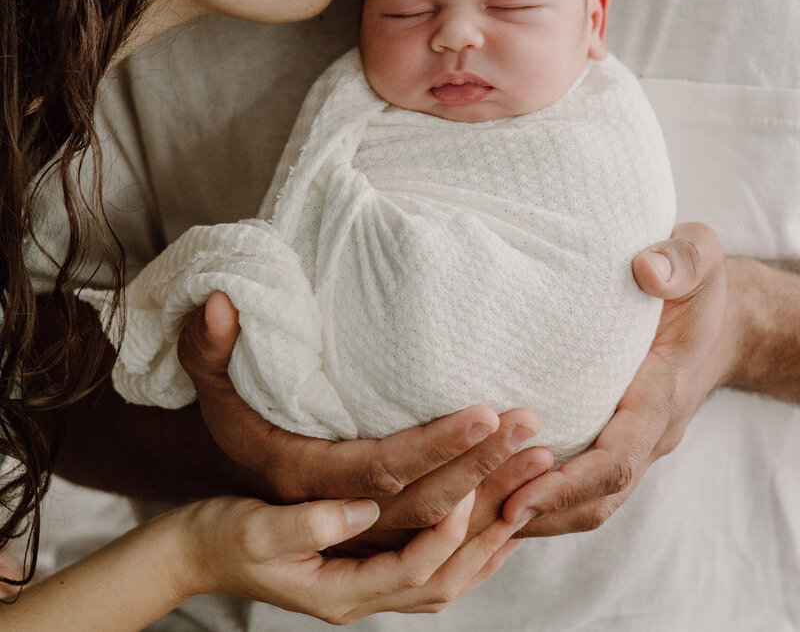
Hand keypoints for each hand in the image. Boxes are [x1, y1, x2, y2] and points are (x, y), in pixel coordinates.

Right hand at [178, 292, 545, 537]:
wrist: (209, 549)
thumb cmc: (216, 467)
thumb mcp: (206, 388)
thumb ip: (209, 351)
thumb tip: (219, 301)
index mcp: (306, 495)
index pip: (386, 475)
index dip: (437, 448)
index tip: (485, 414)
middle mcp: (345, 542)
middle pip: (430, 513)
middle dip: (486, 470)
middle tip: (533, 425)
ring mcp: (367, 557)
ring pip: (446, 543)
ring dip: (497, 504)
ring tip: (544, 460)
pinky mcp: (383, 557)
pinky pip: (443, 554)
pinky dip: (484, 536)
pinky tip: (520, 504)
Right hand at [180, 491, 522, 621]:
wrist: (196, 553)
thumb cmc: (224, 536)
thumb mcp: (258, 529)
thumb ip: (309, 523)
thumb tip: (362, 508)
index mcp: (339, 593)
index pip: (416, 569)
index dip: (449, 530)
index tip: (472, 480)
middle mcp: (362, 598)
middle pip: (447, 577)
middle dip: (494, 529)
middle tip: (532, 478)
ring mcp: (366, 588)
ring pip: (448, 577)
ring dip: (491, 539)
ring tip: (528, 496)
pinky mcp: (366, 568)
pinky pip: (433, 567)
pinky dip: (468, 546)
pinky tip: (487, 517)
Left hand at [502, 222, 731, 535]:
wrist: (720, 318)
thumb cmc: (698, 284)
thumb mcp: (700, 256)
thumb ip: (681, 261)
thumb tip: (646, 270)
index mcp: (662, 393)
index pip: (618, 458)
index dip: (569, 483)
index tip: (521, 497)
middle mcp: (649, 431)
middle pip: (599, 496)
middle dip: (543, 513)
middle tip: (481, 519)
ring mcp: (633, 440)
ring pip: (591, 500)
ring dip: (540, 515)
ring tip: (476, 514)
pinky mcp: (614, 437)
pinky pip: (584, 482)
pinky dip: (544, 496)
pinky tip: (495, 492)